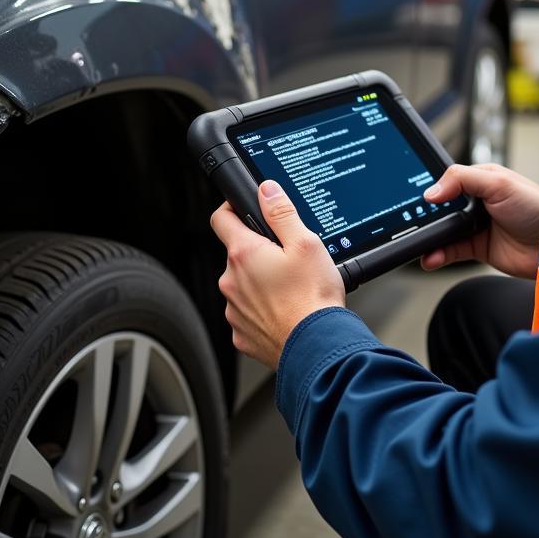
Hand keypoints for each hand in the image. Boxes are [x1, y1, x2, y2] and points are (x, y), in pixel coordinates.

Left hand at [210, 180, 345, 368]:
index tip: (242, 208)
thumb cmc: (313, 298)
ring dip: (259, 282)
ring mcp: (234, 310)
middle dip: (257, 252)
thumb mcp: (305, 243)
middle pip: (237, 254)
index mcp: (244, 254)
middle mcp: (231, 281)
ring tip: (290, 288)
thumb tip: (266, 190)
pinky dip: (262, 310)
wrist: (317, 347)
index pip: (221, 219)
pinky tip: (285, 310)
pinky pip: (248, 313)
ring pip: (243, 285)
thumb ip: (281, 212)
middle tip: (285, 258)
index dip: (231, 208)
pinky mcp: (241, 333)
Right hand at [420, 164, 538, 278]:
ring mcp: (476, 226)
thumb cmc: (536, 207)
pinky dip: (439, 255)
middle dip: (426, 217)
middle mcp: (476, 203)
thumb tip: (432, 192)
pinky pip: (452, 251)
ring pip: (444, 231)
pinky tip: (431, 257)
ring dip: (430, 238)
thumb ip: (461, 179)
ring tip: (421, 244)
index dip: (433, 190)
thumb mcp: (498, 183)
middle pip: (442, 208)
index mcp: (480, 181)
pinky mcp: (479, 248)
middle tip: (413, 224)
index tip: (418, 200)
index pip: (447, 182)